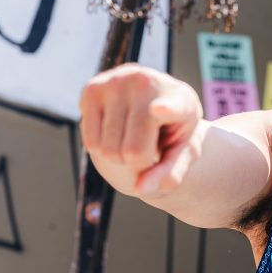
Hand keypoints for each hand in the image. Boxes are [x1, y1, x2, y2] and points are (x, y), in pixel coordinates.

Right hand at [79, 64, 203, 196]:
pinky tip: (117, 130)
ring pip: (108, 150)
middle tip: (149, 146)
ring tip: (134, 135)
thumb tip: (140, 189)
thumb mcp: (181, 151)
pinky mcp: (92, 88)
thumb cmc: (172, 129)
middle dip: (139, 163)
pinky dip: (102, 147)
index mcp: (180, 100)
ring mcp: (116, 82)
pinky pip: (91, 142)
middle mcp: (146, 83)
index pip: (172, 107)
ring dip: (119, 156)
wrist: (157, 98)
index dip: (166, 109)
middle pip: (132, 151)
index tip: (158, 110)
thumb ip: (169, 173)